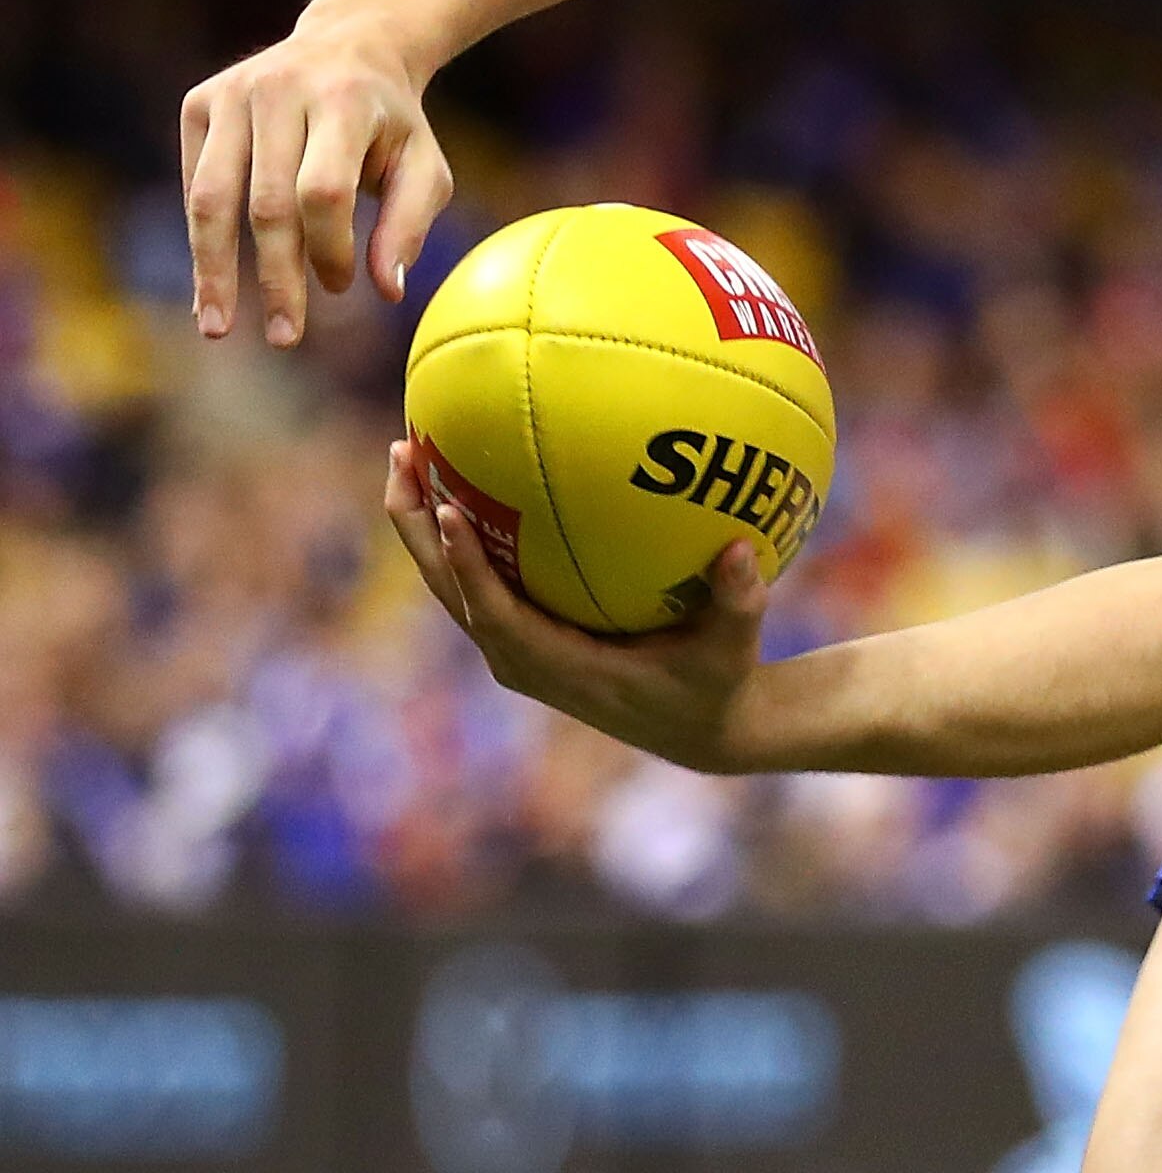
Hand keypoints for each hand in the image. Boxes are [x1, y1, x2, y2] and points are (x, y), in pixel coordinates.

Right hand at [183, 13, 453, 347]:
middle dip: (276, 277)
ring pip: (212, 197)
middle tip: (286, 338)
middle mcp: (280, 90)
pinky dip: (201, 238)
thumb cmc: (393, 123)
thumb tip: (386, 291)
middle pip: (268, 203)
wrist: (352, 45)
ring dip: (214, 269)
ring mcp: (232, 93)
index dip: (329, 249)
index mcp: (343, 100)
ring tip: (216, 328)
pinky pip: (195, 183)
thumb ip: (409, 225)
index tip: (343, 288)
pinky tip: (211, 285)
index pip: (324, 192)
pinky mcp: (200, 102)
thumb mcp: (424, 165)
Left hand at [384, 439, 775, 771]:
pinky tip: (463, 479)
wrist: (697, 726)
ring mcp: (515, 646)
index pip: (494, 614)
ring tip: (410, 454)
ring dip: (423, 523)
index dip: (467, 566)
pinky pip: (477, 578)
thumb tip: (740, 548)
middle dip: (416, 525)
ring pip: (451, 582)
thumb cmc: (714, 682)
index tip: (447, 511)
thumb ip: (739, 601)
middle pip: (448, 590)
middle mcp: (520, 658)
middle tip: (404, 452)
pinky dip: (459, 534)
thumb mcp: (733, 646)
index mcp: (556, 666)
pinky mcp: (523, 634)